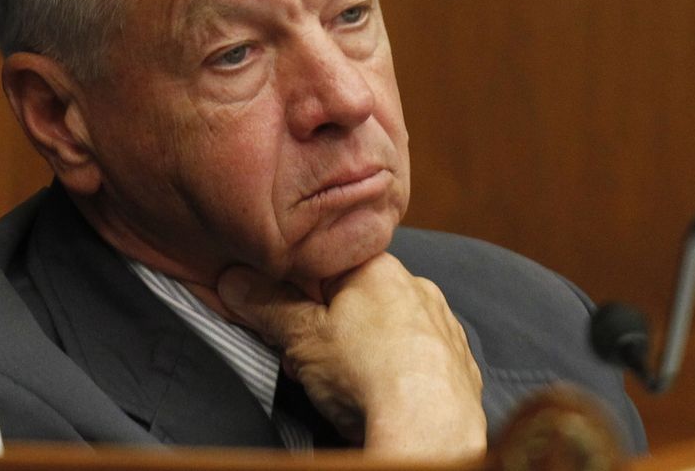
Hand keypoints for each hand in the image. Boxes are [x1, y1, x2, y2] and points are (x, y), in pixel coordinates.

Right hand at [217, 252, 486, 459]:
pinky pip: (419, 358)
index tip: (287, 325)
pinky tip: (386, 394)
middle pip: (357, 299)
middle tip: (313, 363)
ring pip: (389, 329)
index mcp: (378, 267)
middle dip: (331, 329)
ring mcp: (443, 324)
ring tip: (349, 385)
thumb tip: (234, 280)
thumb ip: (265, 303)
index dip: (300, 298)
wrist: (428, 427)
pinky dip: (401, 372)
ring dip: (367, 349)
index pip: (327, 267)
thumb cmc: (366, 373)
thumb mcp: (301, 335)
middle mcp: (417, 286)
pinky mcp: (459, 362)